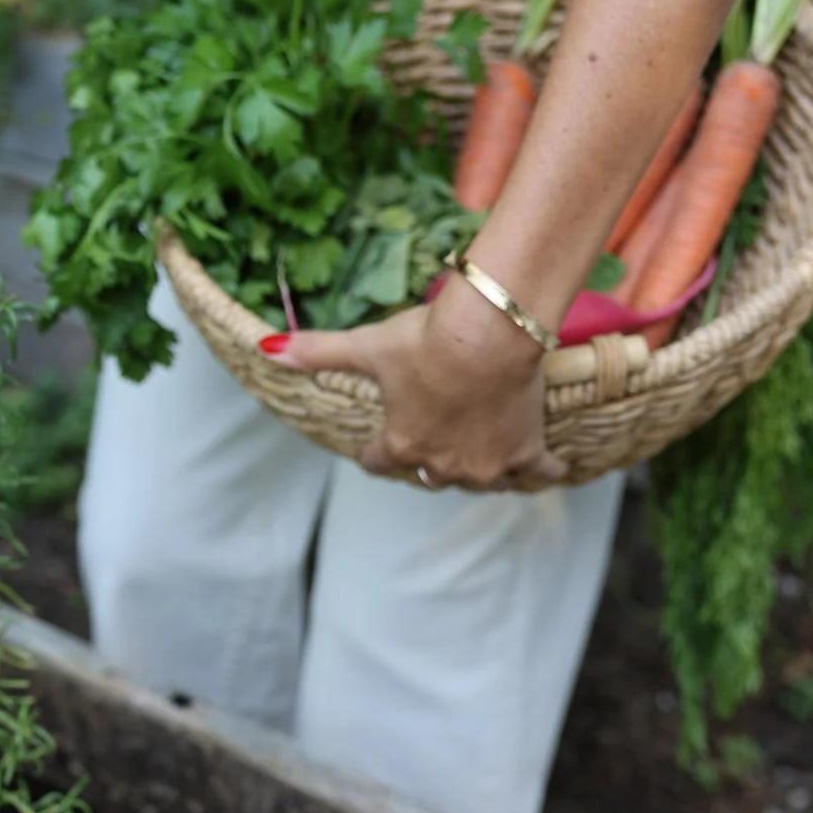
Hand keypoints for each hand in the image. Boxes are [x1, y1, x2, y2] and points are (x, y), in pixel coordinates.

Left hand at [269, 289, 566, 492]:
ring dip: (478, 467)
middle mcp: (440, 465)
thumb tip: (266, 349)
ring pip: (479, 479)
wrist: (489, 333)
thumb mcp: (366, 345)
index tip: (381, 443)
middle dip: (428, 458)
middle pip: (428, 474)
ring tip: (481, 451)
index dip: (377, 451)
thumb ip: (318, 351)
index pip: (377, 462)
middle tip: (436, 435)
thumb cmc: (423, 339)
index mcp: (399, 445)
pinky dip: (541, 472)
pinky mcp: (525, 453)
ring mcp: (485, 465)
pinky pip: (538, 475)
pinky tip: (545, 467)